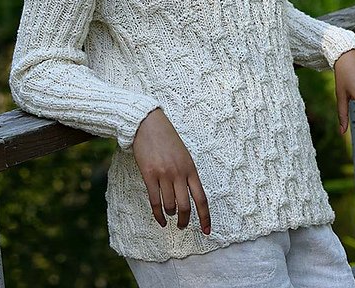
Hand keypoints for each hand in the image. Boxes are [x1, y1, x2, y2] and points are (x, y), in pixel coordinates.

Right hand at [132, 108, 210, 234]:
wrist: (148, 124)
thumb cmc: (166, 138)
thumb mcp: (183, 154)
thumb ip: (187, 173)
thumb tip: (189, 194)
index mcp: (191, 168)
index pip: (201, 198)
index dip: (205, 217)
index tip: (206, 231)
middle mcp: (179, 173)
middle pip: (186, 206)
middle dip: (184, 220)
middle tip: (182, 226)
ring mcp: (164, 174)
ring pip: (170, 205)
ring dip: (170, 214)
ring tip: (169, 215)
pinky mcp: (149, 175)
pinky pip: (155, 201)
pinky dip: (158, 214)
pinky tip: (160, 219)